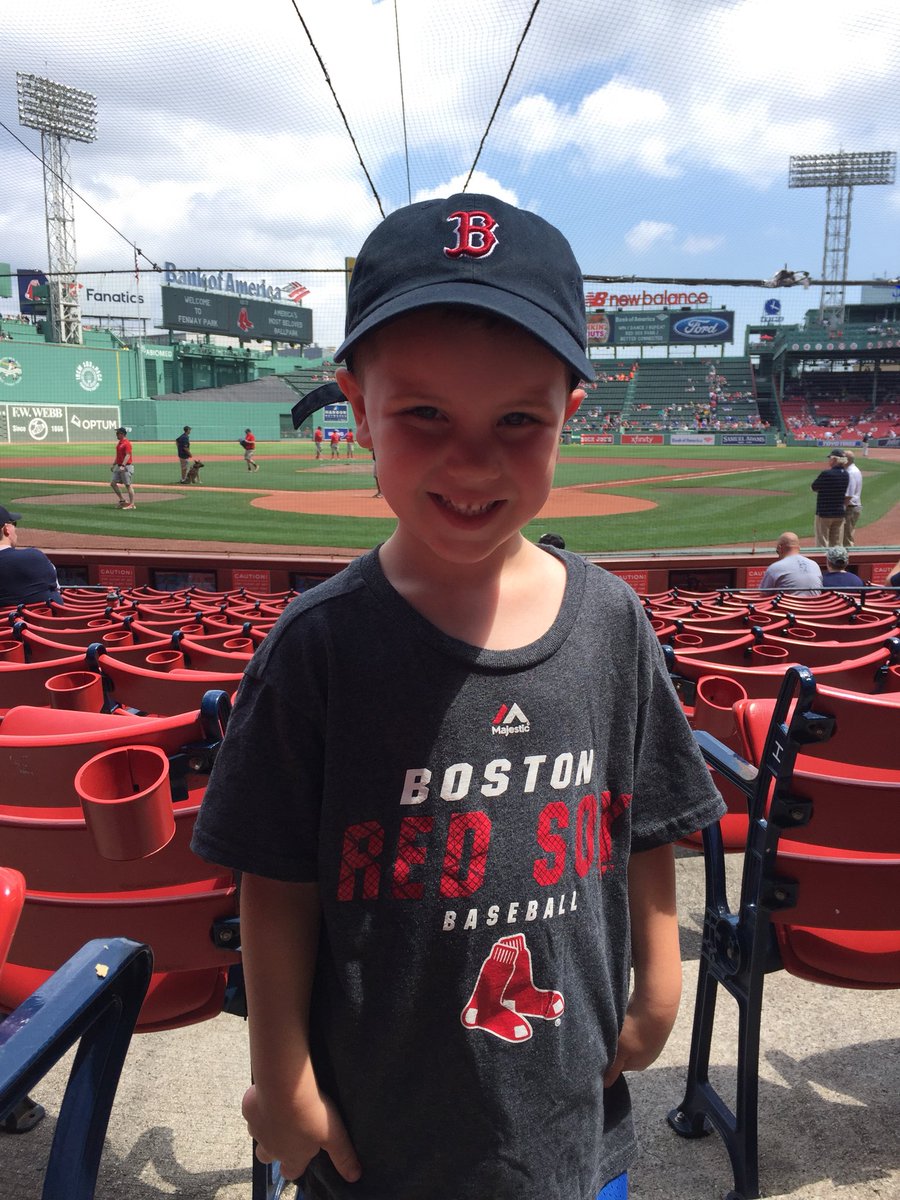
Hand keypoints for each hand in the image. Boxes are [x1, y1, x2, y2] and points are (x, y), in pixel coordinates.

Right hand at [242, 1080, 361, 1183]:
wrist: (285, 1088)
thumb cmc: (311, 1114)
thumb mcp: (334, 1136)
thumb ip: (343, 1156)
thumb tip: (354, 1175)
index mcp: (291, 1156)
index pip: (290, 1171)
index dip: (295, 1166)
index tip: (303, 1156)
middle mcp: (270, 1147)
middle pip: (266, 1157)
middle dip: (274, 1149)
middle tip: (287, 1131)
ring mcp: (257, 1129)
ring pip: (257, 1134)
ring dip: (266, 1126)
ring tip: (279, 1109)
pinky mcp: (249, 1109)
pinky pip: (251, 1110)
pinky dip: (259, 1104)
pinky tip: (270, 1092)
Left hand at [602, 994, 678, 1087]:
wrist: (657, 1004)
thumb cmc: (635, 1031)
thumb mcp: (619, 1053)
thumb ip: (612, 1070)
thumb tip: (605, 1086)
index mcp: (639, 1065)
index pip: (618, 1066)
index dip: (608, 1057)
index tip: (600, 1047)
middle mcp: (647, 1054)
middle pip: (624, 1052)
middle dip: (615, 1044)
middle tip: (607, 1033)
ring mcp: (652, 1038)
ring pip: (630, 1037)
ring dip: (622, 1031)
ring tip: (617, 1023)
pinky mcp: (652, 1022)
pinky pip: (636, 1025)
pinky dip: (629, 1021)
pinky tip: (627, 1015)